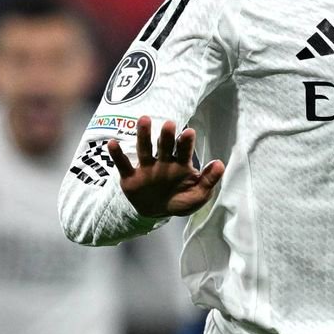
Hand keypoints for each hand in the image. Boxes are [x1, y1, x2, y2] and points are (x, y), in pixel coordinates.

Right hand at [106, 116, 224, 217]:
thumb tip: (220, 163)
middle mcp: (163, 162)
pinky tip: (112, 144)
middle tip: (169, 124)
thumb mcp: (198, 195)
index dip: (186, 142)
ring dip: (143, 135)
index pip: (183, 150)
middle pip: (164, 145)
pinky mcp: (130, 177)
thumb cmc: (180, 200)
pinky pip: (123, 165)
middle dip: (167, 135)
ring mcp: (146, 168)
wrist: (157, 213)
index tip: (189, 132)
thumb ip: (208, 180)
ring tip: (143, 120)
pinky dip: (117, 155)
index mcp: (180, 164)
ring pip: (144, 149)